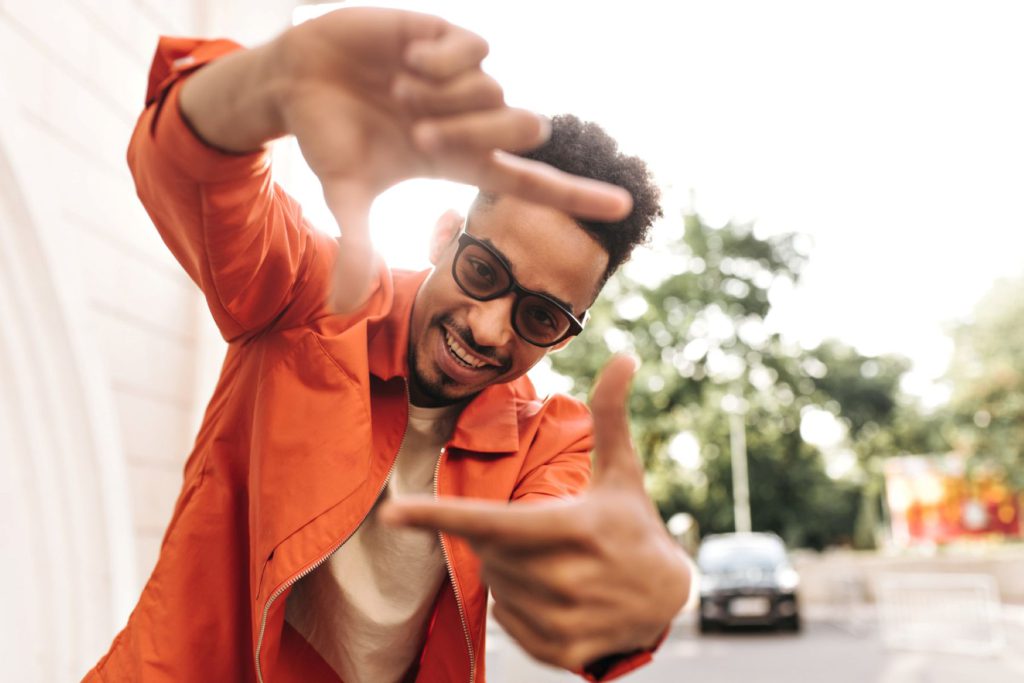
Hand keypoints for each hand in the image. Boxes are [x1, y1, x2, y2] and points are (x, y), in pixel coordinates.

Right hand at [272, 8, 632, 310]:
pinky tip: (408, 60)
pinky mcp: (449, 37)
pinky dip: (441, 62)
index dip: (577, 195)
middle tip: (414, 129)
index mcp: (460, 161)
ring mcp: (465, 79)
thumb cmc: (328, 137)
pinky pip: (476, 50)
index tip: (625, 206)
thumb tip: (344, 313)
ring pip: (496, 90)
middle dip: (476, 133)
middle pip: (526, 128)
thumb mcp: (345, 194)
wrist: (298, 79)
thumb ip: (357, 246)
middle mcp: (473, 121)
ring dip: (442, 100)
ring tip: (397, 93)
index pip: (532, 181)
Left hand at [380, 355, 691, 670]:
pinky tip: (556, 594)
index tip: (392, 513)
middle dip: (502, 539)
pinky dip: (519, 604)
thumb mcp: (623, 472)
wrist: (668, 599)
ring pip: (496, 586)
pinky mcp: (561, 650)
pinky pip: (507, 619)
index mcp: (575, 528)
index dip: (440, 517)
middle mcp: (567, 578)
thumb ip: (611, 414)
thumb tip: (623, 354)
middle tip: (545, 534)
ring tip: (557, 564)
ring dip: (511, 571)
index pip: (493, 523)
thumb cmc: (634, 524)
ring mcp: (564, 619)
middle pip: (489, 552)